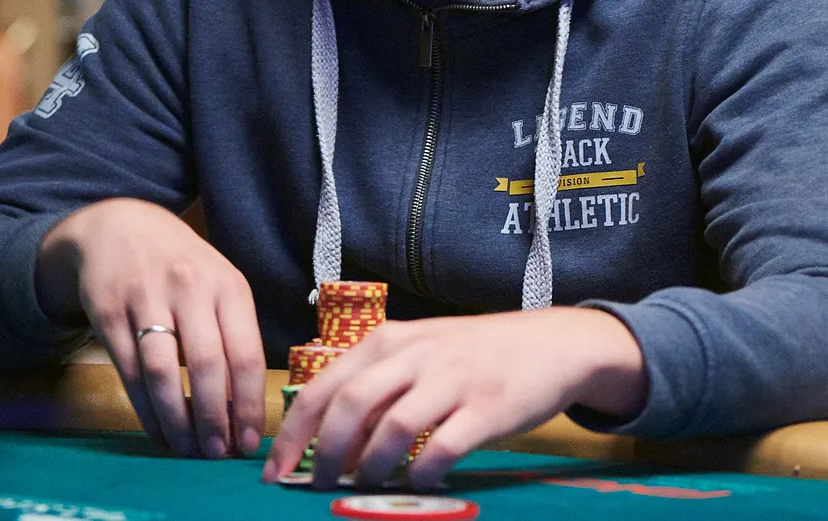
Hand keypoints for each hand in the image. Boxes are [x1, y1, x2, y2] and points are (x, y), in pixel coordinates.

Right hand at [37, 198, 265, 458]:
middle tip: (217, 454)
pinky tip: (159, 431)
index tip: (249, 442)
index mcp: (228, 286)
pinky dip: (144, 409)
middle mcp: (190, 288)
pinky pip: (128, 371)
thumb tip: (246, 407)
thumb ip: (235, 335)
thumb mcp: (220, 286)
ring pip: (162, 372)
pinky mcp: (107, 311)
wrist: (121, 228)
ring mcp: (146, 298)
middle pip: (207, 364)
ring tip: (188, 450)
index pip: (246, 353)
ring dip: (177, 420)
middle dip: (214, 418)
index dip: (249, 404)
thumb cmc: (183, 268)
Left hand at [261, 307, 645, 489]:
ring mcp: (453, 380)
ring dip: (370, 468)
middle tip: (314, 487)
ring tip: (365, 487)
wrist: (552, 344)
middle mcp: (416, 355)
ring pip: (392, 429)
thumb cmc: (476, 353)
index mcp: (390, 340)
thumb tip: (330, 442)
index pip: (325, 387)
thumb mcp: (420, 351)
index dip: (293, 433)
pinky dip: (421, 474)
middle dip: (323, 455)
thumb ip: (377, 385)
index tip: (274, 470)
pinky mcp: (487, 409)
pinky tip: (418, 483)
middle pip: (350, 406)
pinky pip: (442, 448)